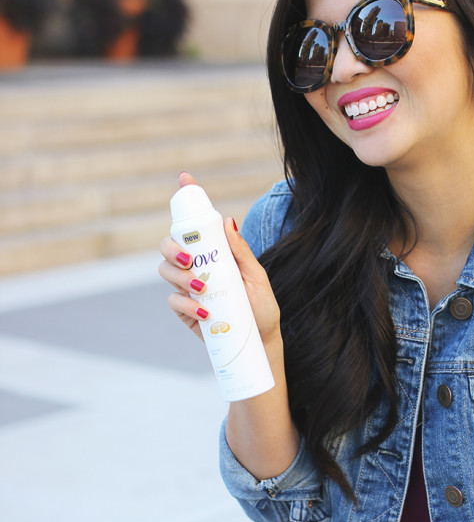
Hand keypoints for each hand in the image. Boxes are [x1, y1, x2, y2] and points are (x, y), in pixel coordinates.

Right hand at [158, 172, 281, 347]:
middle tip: (188, 259)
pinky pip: (173, 300)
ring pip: (165, 270)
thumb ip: (241, 252)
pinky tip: (204, 311)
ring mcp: (187, 287)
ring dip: (179, 276)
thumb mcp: (256, 277)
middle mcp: (198, 265)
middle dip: (172, 247)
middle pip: (169, 244)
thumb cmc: (261, 308)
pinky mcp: (184, 310)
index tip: (185, 178)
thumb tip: (227, 220)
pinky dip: (187, 304)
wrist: (258, 343)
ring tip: (201, 288)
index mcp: (216, 252)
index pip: (198, 223)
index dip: (188, 198)